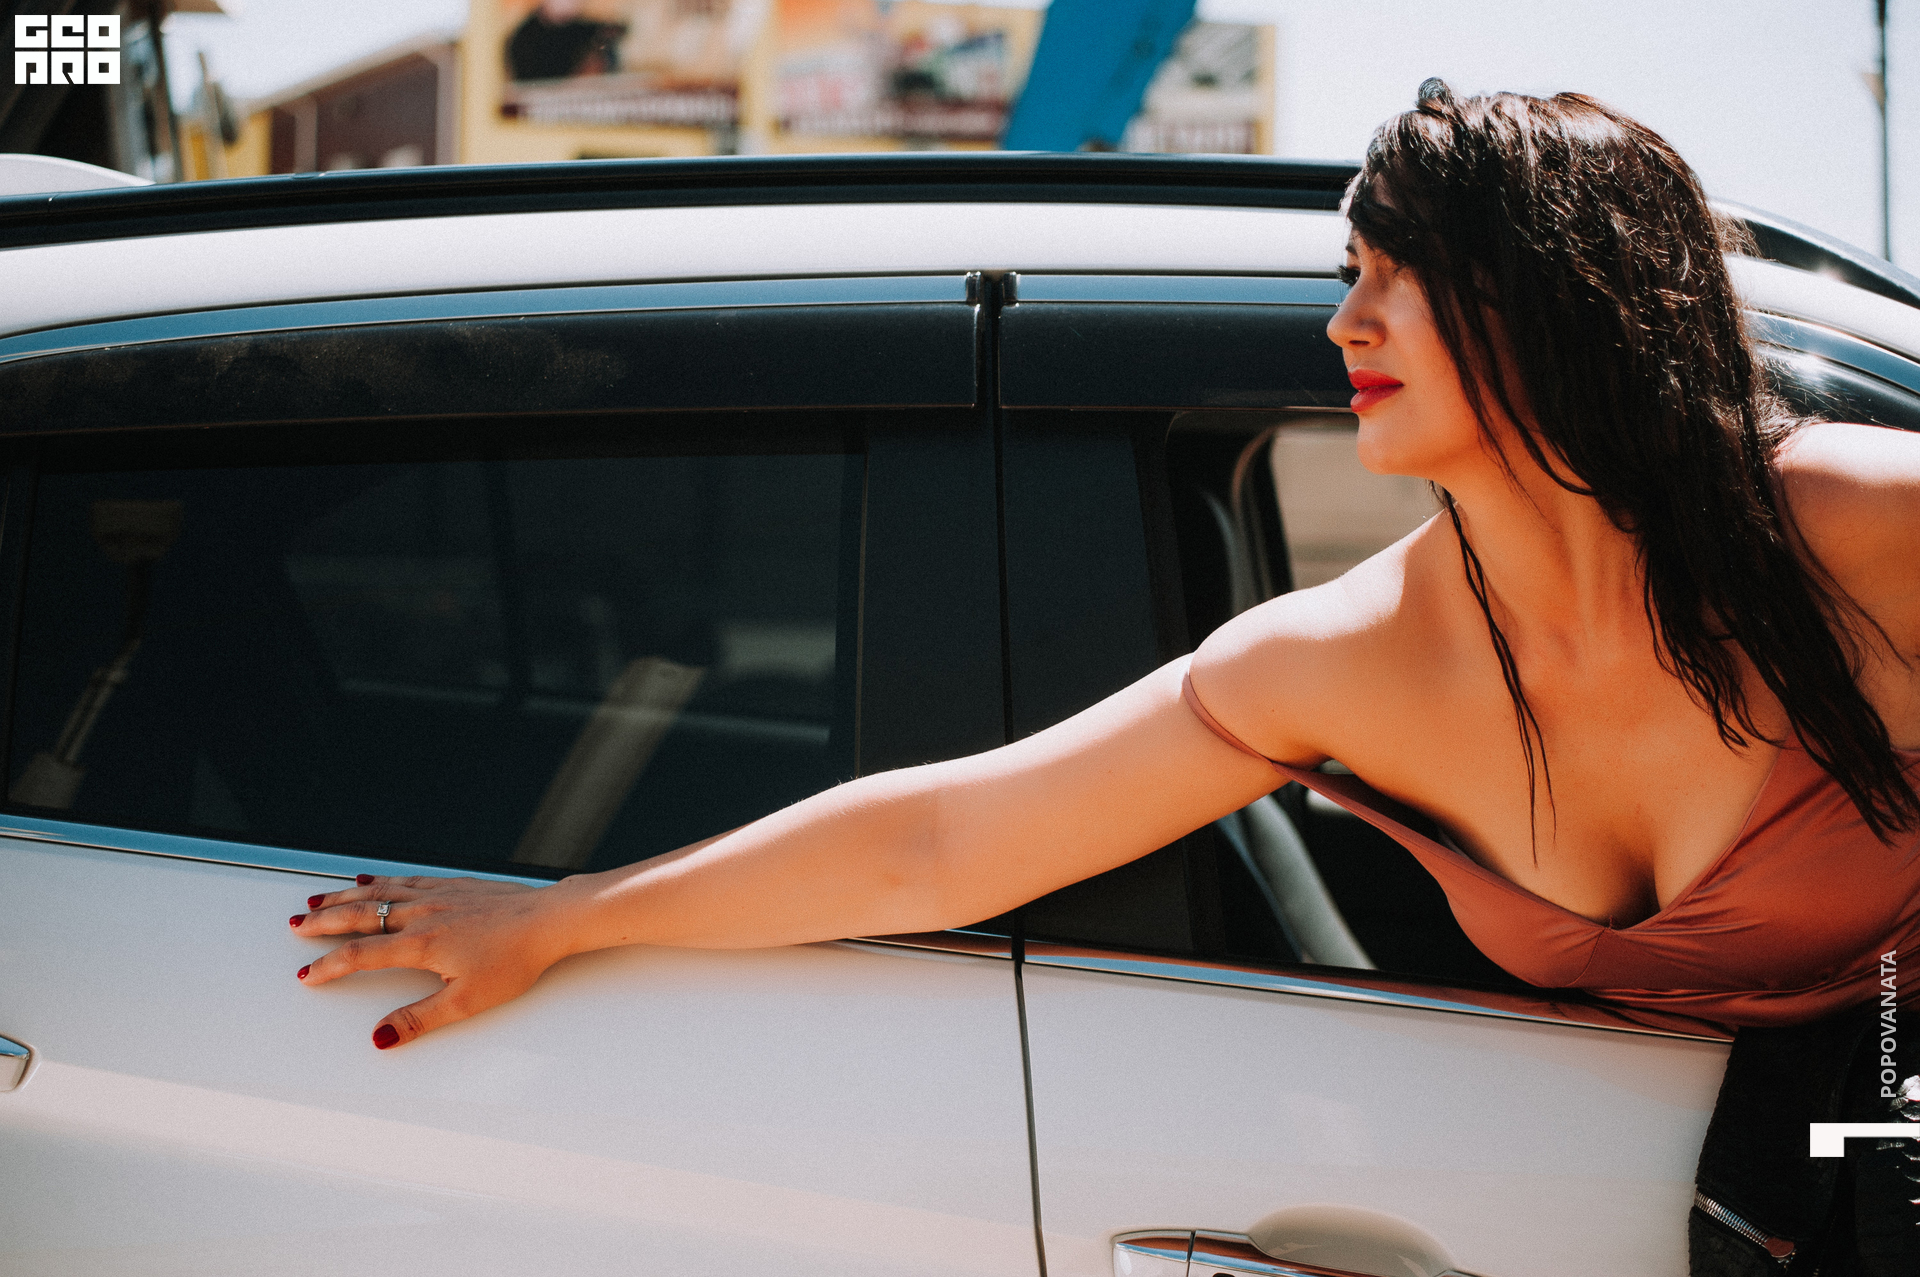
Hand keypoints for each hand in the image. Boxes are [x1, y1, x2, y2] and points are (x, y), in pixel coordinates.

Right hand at [293, 874, 569, 1049]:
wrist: (550, 920)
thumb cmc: (515, 960)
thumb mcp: (468, 1001)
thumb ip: (421, 1018)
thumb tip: (381, 1036)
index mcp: (422, 944)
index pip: (362, 955)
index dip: (330, 966)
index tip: (307, 975)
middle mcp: (423, 913)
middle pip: (362, 915)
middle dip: (324, 921)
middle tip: (296, 925)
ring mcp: (438, 894)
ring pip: (380, 892)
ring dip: (345, 896)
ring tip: (317, 900)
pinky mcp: (454, 884)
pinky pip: (406, 878)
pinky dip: (381, 879)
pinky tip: (369, 878)